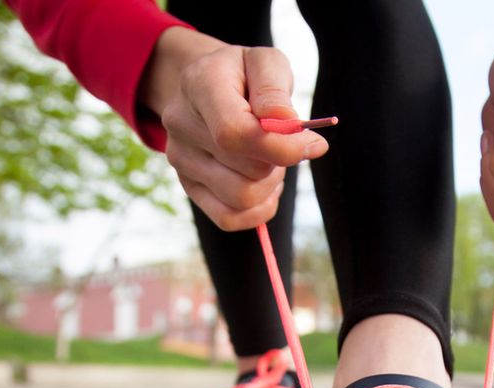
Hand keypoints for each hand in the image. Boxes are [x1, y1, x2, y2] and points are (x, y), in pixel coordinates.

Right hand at [140, 28, 328, 230]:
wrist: (209, 86)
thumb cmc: (245, 75)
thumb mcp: (267, 63)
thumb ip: (275, 90)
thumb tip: (287, 123)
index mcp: (200, 85)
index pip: (235, 133)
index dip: (280, 148)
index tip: (313, 144)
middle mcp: (181, 124)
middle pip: (245, 169)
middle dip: (280, 161)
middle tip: (284, 141)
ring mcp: (180, 159)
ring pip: (241, 198)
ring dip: (270, 184)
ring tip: (271, 160)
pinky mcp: (189, 186)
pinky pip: (228, 218)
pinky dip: (258, 210)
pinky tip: (265, 186)